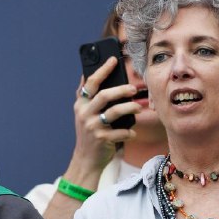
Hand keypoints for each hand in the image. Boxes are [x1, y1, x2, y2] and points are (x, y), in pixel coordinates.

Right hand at [68, 56, 139, 186]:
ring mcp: (92, 127)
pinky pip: (120, 132)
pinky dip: (128, 131)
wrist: (86, 159)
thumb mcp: (83, 113)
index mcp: (81, 104)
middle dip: (121, 90)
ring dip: (129, 108)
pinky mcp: (101, 139)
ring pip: (114, 112)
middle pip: (104, 95)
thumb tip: (86, 74)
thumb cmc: (89, 133)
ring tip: (138, 107)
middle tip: (134, 88)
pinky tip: (132, 132)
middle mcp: (84, 114)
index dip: (103, 70)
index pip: (91, 83)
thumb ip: (87, 97)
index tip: (114, 60)